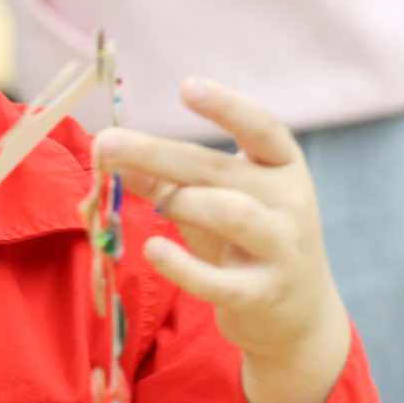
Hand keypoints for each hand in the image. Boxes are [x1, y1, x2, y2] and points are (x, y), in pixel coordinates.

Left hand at [95, 79, 350, 402]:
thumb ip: (165, 180)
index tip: (186, 86)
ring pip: (231, 212)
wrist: (298, 315)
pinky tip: (153, 251)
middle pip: (219, 169)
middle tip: (105, 144)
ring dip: (182, 202)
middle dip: (157, 154)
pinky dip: (182, 266)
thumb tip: (107, 152)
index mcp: (282, 168)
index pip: (262, 127)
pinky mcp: (263, 294)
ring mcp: (281, 249)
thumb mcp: (214, 203)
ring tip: (160, 207)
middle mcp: (290, 202)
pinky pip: (220, 280)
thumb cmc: (246, 245)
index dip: (226, 106)